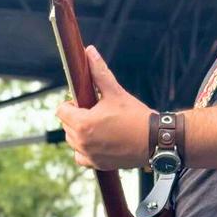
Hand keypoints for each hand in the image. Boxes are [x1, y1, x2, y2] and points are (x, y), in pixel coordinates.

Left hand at [56, 46, 151, 169]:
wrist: (155, 140)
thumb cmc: (136, 116)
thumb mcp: (116, 92)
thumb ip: (99, 72)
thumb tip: (90, 51)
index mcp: (83, 123)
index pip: (61, 111)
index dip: (71, 103)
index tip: (84, 102)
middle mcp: (82, 142)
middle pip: (66, 126)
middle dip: (76, 117)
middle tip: (96, 112)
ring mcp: (89, 156)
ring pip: (73, 141)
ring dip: (80, 133)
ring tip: (99, 126)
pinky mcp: (98, 164)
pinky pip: (81, 157)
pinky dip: (85, 150)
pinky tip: (98, 141)